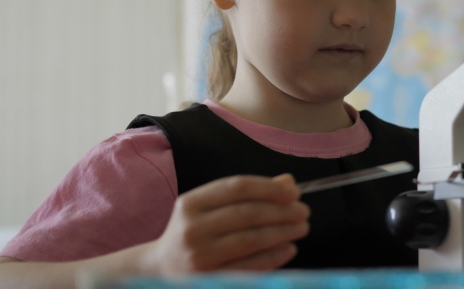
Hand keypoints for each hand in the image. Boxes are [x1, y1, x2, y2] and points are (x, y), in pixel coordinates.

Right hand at [140, 173, 308, 273]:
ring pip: (252, 239)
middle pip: (248, 213)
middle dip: (282, 211)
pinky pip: (251, 266)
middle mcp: (192, 229)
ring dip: (283, 232)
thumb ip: (247, 195)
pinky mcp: (209, 279)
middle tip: (304, 211)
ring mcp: (199, 257)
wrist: (159, 273)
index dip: (270, 187)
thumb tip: (288, 183)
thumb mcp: (210, 209)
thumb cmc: (194, 235)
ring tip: (301, 227)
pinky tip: (289, 248)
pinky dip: (274, 256)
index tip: (294, 192)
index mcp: (190, 203)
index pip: (238, 187)